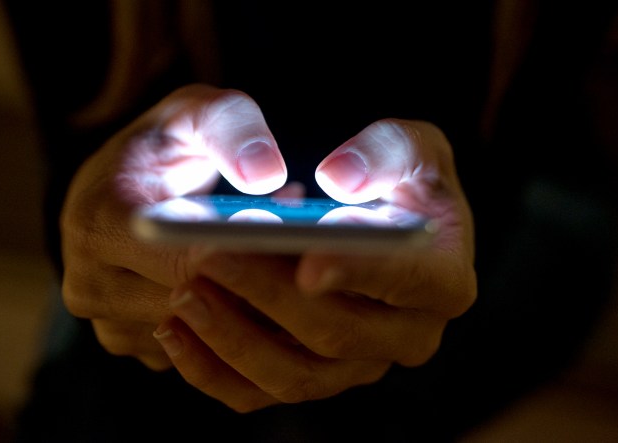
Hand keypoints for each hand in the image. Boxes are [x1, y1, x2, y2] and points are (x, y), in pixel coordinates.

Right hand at [60, 84, 287, 369]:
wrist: (129, 180)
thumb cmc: (170, 142)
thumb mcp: (201, 112)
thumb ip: (235, 131)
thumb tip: (266, 177)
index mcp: (96, 223)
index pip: (184, 262)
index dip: (246, 256)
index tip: (295, 241)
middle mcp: (88, 284)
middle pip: (198, 307)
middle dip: (257, 282)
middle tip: (306, 251)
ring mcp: (108, 323)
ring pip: (204, 335)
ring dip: (251, 304)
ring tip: (279, 258)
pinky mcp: (133, 344)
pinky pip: (199, 351)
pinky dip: (235, 322)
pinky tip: (254, 284)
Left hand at [154, 118, 477, 410]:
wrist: (380, 220)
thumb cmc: (398, 178)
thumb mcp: (409, 145)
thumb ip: (386, 152)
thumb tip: (340, 181)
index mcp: (444, 279)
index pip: (409, 282)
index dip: (358, 272)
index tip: (306, 260)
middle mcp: (408, 336)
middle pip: (337, 334)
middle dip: (269, 295)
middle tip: (211, 254)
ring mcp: (359, 366)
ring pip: (293, 374)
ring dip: (232, 336)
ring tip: (183, 289)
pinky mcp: (314, 378)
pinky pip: (258, 393)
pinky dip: (211, 368)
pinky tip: (173, 328)